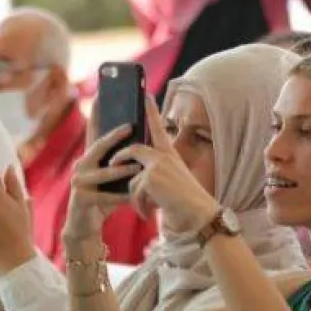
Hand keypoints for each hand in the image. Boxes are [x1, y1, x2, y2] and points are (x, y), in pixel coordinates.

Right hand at [65, 124, 139, 237]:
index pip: (93, 134)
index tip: (100, 98)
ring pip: (104, 173)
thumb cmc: (102, 200)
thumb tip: (142, 147)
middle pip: (97, 148)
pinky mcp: (80, 198)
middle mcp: (80, 166)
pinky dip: (120, 196)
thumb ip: (120, 164)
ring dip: (122, 170)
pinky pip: (104, 196)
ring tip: (138, 166)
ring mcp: (78, 182)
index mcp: (88, 159)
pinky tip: (132, 195)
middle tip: (129, 127)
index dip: (96, 116)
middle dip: (114, 137)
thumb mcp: (110, 180)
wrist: (84, 226)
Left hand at [115, 97, 219, 236]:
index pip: (159, 128)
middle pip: (134, 149)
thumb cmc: (186, 202)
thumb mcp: (171, 182)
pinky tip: (146, 214)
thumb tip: (138, 178)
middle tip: (112, 162)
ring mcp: (157, 164)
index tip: (146, 95)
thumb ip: (156, 174)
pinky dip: (138, 206)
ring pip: (132, 178)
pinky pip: (133, 192)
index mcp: (171, 155)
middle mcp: (164, 155)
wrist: (199, 214)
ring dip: (135, 197)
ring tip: (144, 210)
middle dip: (119, 156)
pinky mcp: (150, 177)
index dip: (152, 111)